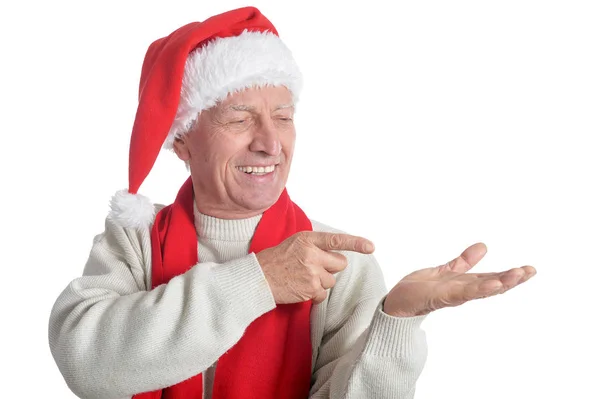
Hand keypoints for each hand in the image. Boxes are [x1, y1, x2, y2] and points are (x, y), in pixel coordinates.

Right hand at [256, 231, 374, 304]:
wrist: (258, 277)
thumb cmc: (276, 260)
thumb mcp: (295, 243)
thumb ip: (315, 246)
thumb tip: (336, 253)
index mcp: (308, 239)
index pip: (336, 240)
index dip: (356, 243)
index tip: (371, 247)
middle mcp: (312, 254)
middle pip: (340, 264)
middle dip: (331, 267)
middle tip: (314, 268)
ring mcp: (312, 273)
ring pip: (332, 281)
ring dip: (321, 282)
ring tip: (302, 278)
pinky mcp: (310, 289)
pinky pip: (323, 294)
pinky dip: (315, 294)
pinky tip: (301, 288)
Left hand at [383, 242, 536, 316]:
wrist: (397, 302)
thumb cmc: (419, 289)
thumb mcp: (445, 270)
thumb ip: (463, 261)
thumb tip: (484, 246)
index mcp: (464, 284)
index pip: (492, 278)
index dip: (510, 275)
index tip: (529, 269)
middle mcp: (462, 291)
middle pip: (492, 285)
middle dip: (512, 279)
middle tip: (531, 271)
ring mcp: (453, 295)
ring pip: (481, 289)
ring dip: (501, 283)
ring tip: (518, 275)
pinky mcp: (441, 296)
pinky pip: (463, 293)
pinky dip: (478, 289)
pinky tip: (493, 284)